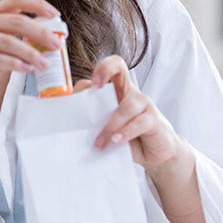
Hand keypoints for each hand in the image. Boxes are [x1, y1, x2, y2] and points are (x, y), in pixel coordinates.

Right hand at [0, 0, 58, 160]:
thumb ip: (16, 37)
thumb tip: (46, 39)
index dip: (37, 4)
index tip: (55, 13)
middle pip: (16, 21)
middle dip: (40, 32)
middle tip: (56, 44)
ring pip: (7, 41)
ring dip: (30, 52)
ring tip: (45, 62)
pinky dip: (14, 65)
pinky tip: (26, 69)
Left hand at [75, 55, 189, 176]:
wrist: (154, 155)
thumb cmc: (128, 139)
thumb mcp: (108, 130)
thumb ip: (93, 125)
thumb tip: (68, 130)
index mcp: (116, 92)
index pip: (104, 72)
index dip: (94, 73)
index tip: (85, 89)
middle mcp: (129, 92)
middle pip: (119, 66)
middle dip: (104, 69)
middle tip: (95, 85)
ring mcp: (144, 104)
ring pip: (126, 105)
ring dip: (110, 126)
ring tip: (100, 144)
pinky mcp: (154, 120)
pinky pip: (139, 122)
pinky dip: (125, 131)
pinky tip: (116, 141)